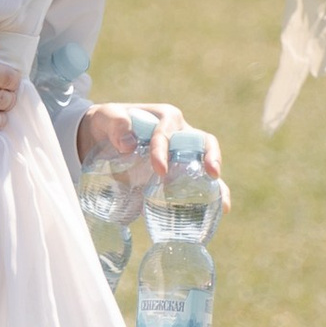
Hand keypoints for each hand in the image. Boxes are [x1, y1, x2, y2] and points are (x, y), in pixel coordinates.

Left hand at [76, 100, 230, 205]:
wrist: (103, 139)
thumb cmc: (107, 124)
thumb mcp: (106, 116)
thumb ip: (116, 124)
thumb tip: (129, 144)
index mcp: (165, 118)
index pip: (170, 131)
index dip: (166, 149)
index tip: (159, 170)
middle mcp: (181, 133)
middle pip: (204, 142)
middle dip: (210, 157)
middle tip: (210, 174)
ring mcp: (183, 154)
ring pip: (207, 164)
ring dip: (217, 182)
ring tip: (222, 202)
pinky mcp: (181, 171)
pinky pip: (201, 181)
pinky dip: (214, 193)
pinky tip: (222, 209)